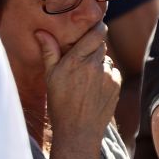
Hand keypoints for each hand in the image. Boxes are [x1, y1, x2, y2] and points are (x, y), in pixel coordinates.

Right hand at [36, 23, 121, 141]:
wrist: (79, 131)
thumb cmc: (60, 104)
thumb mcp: (50, 77)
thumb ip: (49, 52)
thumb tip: (41, 31)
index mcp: (76, 61)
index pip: (97, 33)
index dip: (98, 27)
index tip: (95, 27)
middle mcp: (94, 66)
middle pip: (101, 45)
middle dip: (93, 48)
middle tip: (81, 61)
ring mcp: (107, 76)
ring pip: (106, 59)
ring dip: (98, 64)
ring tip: (86, 80)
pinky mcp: (116, 85)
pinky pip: (112, 72)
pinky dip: (105, 76)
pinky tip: (94, 89)